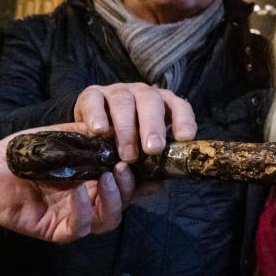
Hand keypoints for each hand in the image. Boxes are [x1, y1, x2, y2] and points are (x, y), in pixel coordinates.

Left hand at [0, 125, 135, 242]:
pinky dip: (84, 211)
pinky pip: (79, 228)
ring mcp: (73, 216)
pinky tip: (79, 192)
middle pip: (124, 203)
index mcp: (93, 179)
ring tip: (107, 178)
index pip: (127, 182)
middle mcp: (88, 200)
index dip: (142, 177)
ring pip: (108, 220)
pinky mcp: (54, 229)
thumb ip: (91, 137)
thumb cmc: (22, 151)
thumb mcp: (63, 137)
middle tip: (123, 167)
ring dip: (114, 200)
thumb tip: (123, 129)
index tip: (150, 163)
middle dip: (129, 186)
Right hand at [73, 83, 196, 162]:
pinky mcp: (92, 94)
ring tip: (127, 154)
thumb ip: (149, 169)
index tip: (184, 138)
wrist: (91, 128)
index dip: (183, 120)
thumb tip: (156, 183)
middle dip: (153, 126)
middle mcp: (142, 94)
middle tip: (153, 149)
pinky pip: (94, 100)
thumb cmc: (124, 144)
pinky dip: (96, 115)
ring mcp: (116, 92)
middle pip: (151, 103)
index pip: (178, 107)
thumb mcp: (140, 155)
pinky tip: (99, 131)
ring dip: (126, 128)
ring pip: (124, 102)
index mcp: (162, 105)